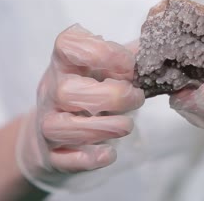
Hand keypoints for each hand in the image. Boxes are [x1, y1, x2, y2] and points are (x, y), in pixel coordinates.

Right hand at [16, 25, 144, 191]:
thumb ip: (126, 59)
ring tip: (126, 124)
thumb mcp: (102, 68)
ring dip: (105, 127)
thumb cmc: (88, 91)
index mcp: (64, 62)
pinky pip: (65, 159)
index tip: (129, 65)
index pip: (68, 45)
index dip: (103, 53)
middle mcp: (50, 90)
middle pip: (68, 91)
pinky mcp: (51, 154)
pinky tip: (109, 152)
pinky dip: (91, 157)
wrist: (54, 129)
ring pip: (63, 127)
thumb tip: (156, 52)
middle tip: (136, 98)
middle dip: (114, 97)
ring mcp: (46, 123)